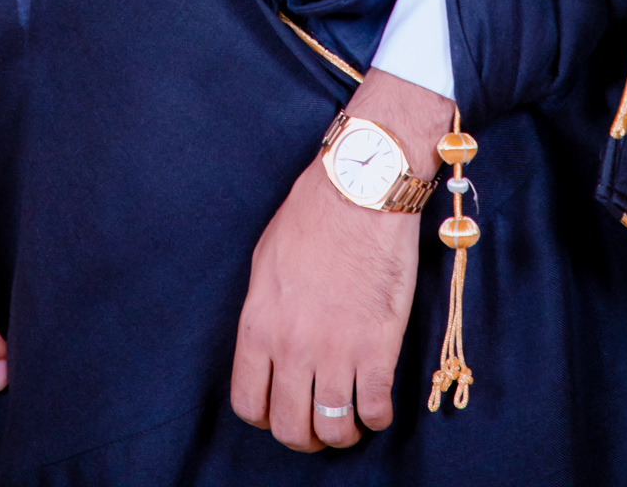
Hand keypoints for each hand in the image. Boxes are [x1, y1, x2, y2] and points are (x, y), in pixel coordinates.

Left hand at [230, 68, 453, 451]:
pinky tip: (378, 405)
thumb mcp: (266, 261)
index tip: (282, 409)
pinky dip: (377, 418)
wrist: (361, 190)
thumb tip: (271, 346)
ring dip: (341, 433)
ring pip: (333, 429)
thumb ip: (265, 312)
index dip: (266, 416)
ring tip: (350, 421)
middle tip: (318, 425)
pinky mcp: (377, 348)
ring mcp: (336, 351)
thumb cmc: (313, 215)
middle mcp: (292, 347)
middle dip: (303, 436)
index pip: (249, 403)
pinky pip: (374, 409)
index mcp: (259, 325)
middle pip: (289, 428)